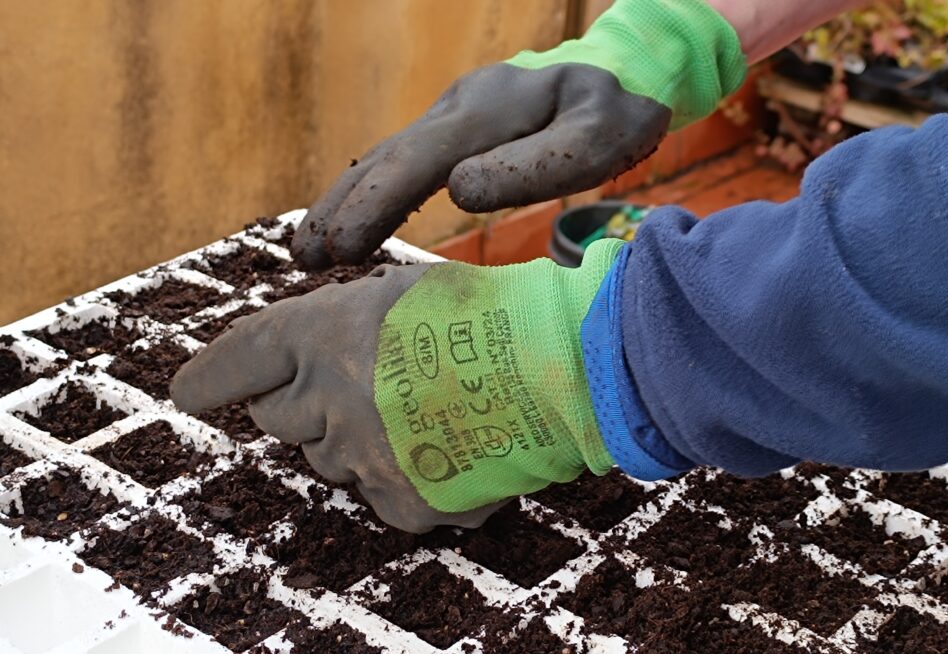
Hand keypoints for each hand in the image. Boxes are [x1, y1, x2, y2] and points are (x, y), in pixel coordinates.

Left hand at [171, 241, 625, 531]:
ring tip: (422, 410)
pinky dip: (400, 474)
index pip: (238, 360)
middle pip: (277, 419)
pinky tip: (447, 445)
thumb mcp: (403, 291)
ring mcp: (364, 458)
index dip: (209, 377)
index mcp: (323, 331)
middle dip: (303, 403)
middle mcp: (328, 399)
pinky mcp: (402, 502)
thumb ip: (344, 325)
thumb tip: (315, 355)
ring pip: (328, 459)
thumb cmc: (492, 313)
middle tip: (359, 386)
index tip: (189, 391)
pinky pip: (377, 494)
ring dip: (354, 438)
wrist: (563, 367)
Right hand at [291, 0, 745, 269]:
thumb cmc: (614, 116)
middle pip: (389, 157)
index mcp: (489, 110)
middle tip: (303, 256)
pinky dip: (371, 192)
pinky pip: (403, 162)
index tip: (342, 246)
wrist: (618, 76)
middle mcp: (459, 108)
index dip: (377, 202)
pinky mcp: (456, 132)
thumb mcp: (598, 137)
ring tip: (305, 248)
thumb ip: (536, 164)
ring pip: (387, 158)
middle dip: (344, 207)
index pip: (421, 159)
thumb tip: (459, 190)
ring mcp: (453, 117)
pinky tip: (350, 222)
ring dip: (345, 201)